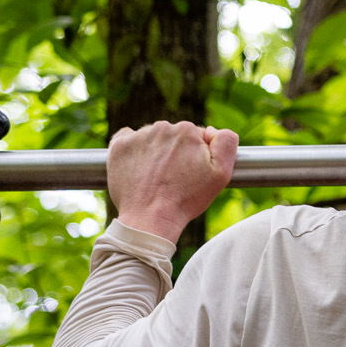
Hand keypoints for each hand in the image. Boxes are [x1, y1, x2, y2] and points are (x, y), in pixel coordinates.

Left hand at [107, 121, 238, 242]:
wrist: (150, 219)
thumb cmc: (186, 200)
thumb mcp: (221, 174)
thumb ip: (227, 143)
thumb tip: (211, 130)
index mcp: (187, 130)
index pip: (194, 137)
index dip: (195, 156)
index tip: (189, 173)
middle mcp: (162, 127)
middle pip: (172, 136)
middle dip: (175, 153)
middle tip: (173, 178)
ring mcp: (138, 136)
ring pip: (151, 139)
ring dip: (154, 152)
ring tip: (155, 177)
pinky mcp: (118, 146)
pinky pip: (127, 140)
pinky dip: (133, 151)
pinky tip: (137, 168)